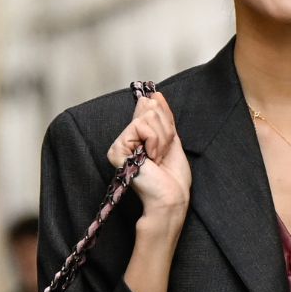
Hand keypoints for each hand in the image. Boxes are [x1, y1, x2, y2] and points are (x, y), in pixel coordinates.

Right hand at [107, 91, 191, 229]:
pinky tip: (150, 159)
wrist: (171, 197)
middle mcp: (124, 139)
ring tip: (157, 158)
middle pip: (150, 109)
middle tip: (162, 154)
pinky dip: (154, 141)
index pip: (149, 108)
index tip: (167, 144)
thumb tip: (154, 93)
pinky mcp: (117, 149)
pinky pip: (141, 126)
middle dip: (165, 131)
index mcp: (136, 137)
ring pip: (147, 116)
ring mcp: (119, 145)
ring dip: (161, 138)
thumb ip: (163, 116)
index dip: (165, 122)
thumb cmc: (173, 177)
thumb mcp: (172, 139)